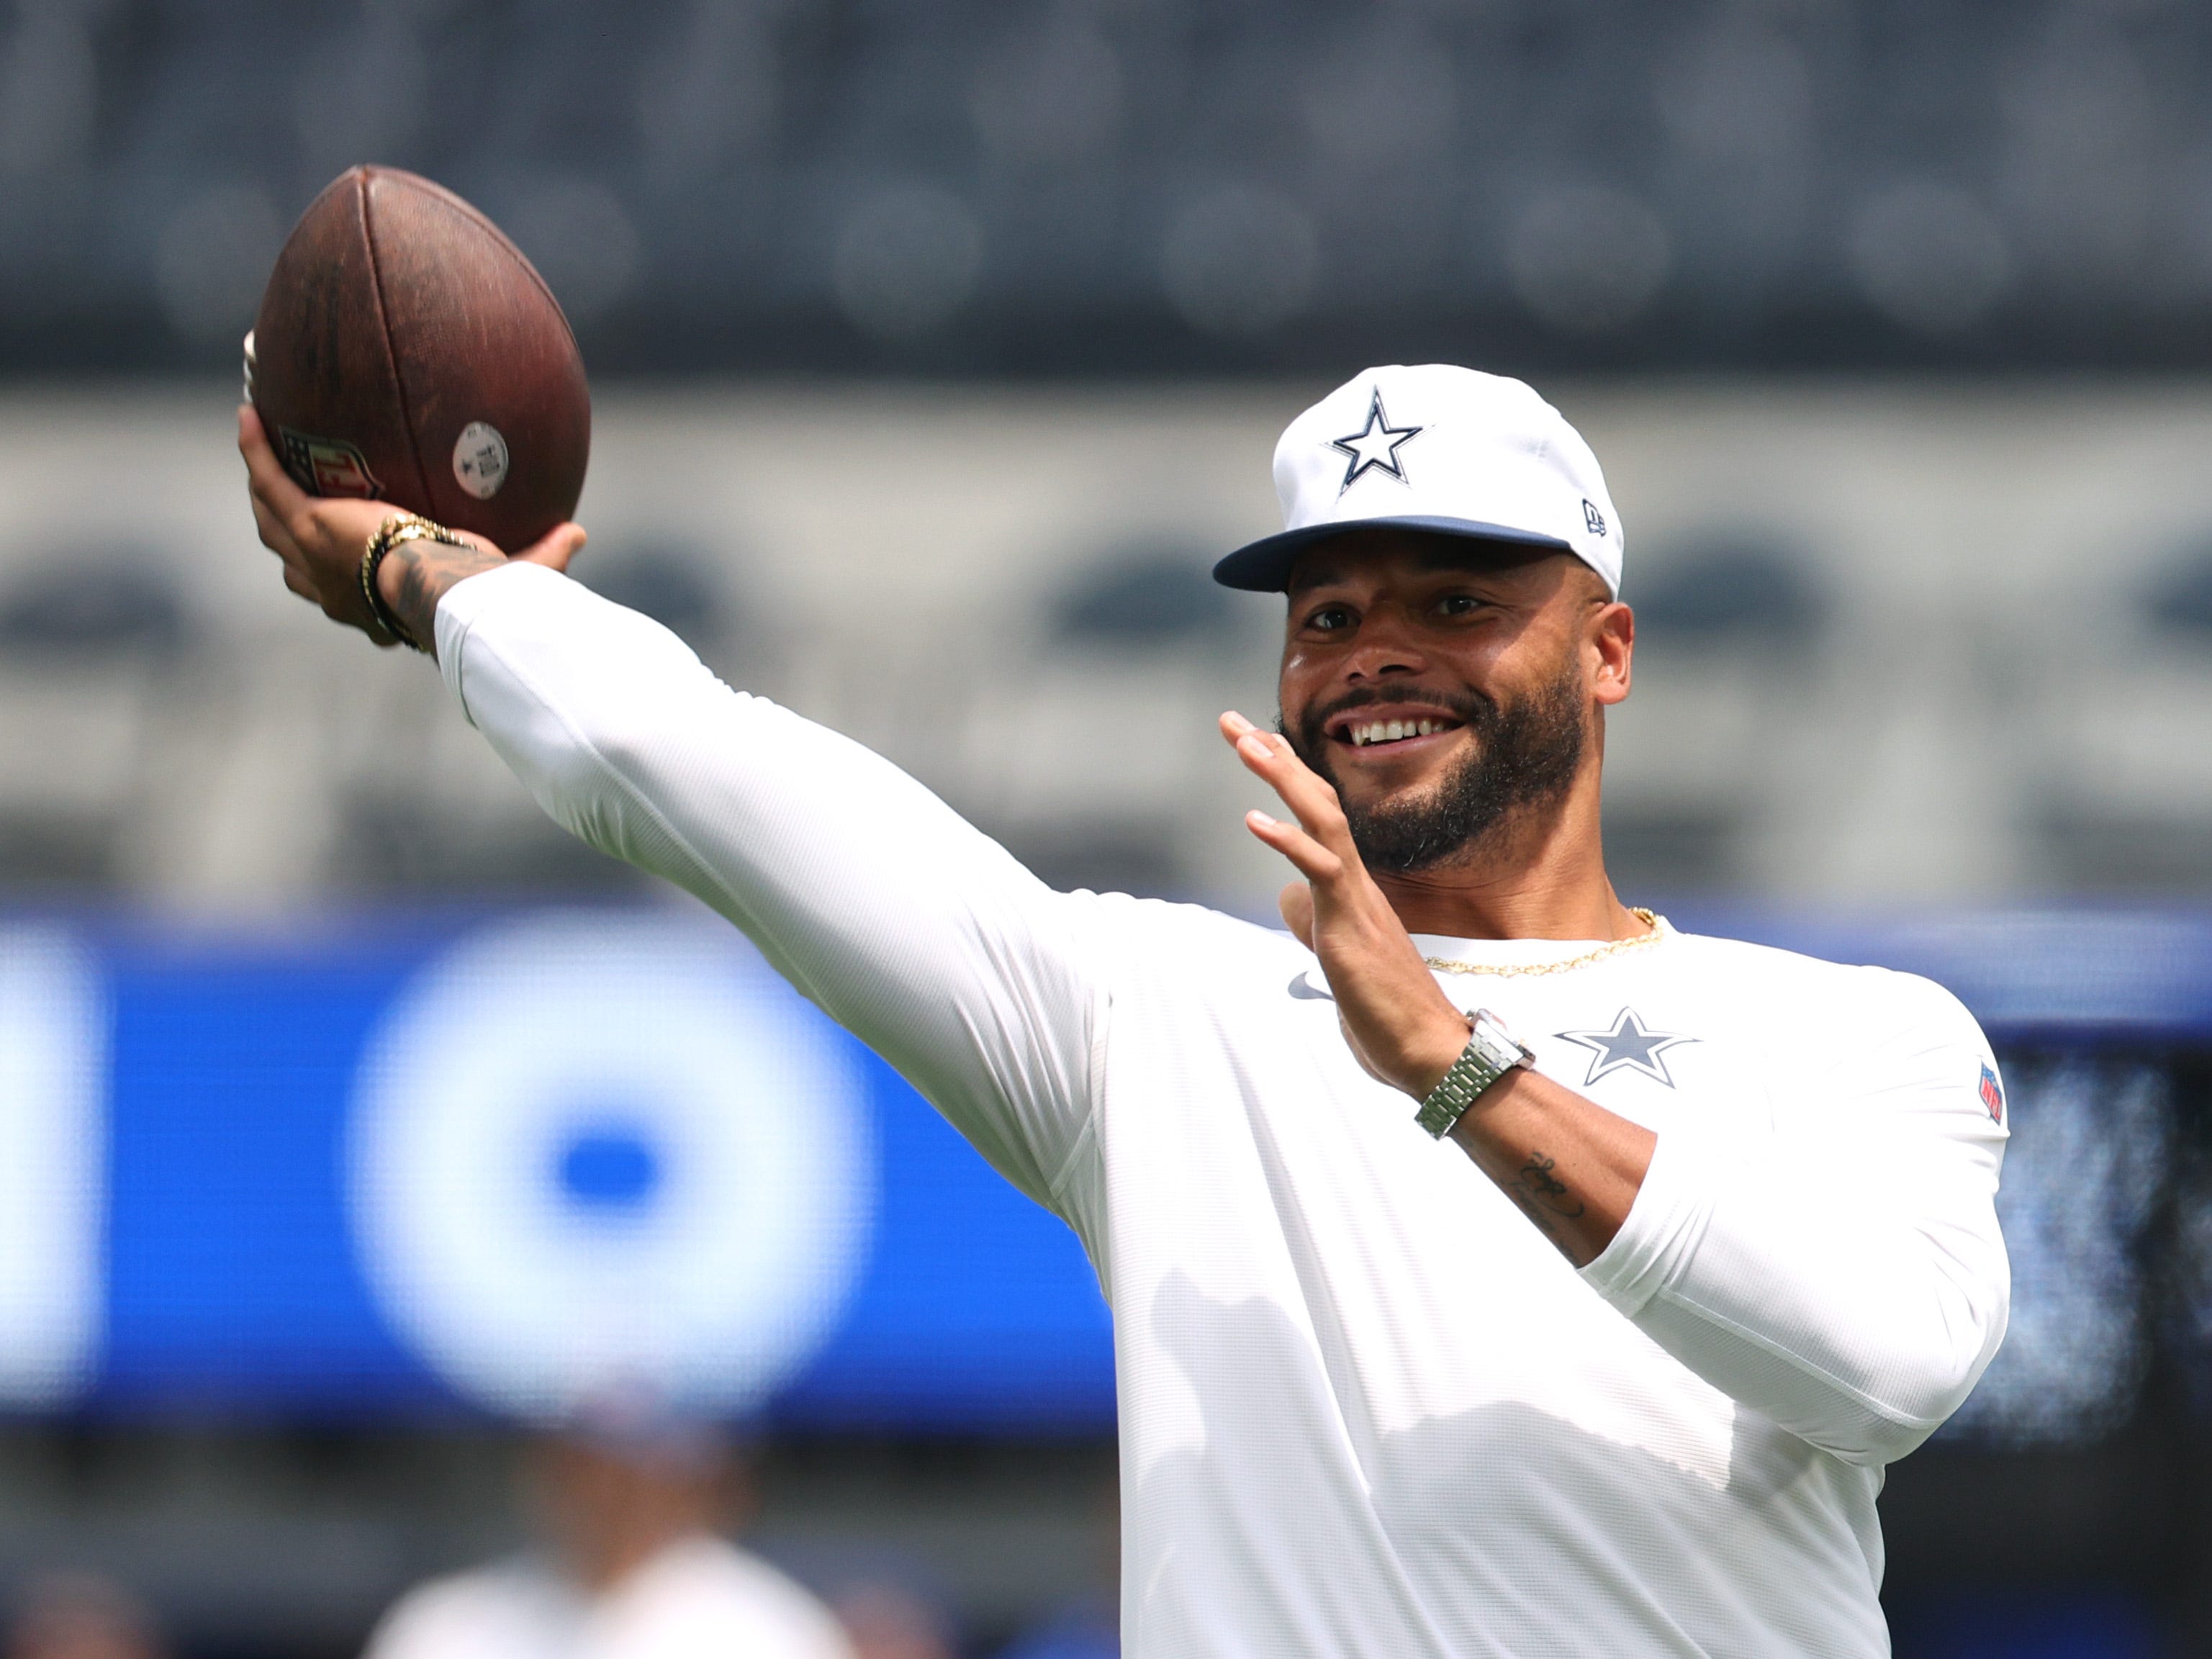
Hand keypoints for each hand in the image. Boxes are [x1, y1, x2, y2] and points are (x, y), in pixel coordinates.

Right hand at [239, 405, 585, 649]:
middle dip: (284, 536)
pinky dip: (257, 450)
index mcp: (374, 609)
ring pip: (270, 523)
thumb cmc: (473, 595)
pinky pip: (269, 480)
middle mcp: (334, 592)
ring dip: (262, 489)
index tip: (345, 564)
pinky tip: (251, 415)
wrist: (440, 588)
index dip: (338, 582)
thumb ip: (540, 555)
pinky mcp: (307, 524)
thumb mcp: (504, 574)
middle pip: (293, 564)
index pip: (345, 598)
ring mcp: (313, 558)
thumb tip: (579, 534)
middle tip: (281, 503)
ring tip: (259, 452)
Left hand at [1221, 711, 1473, 1098]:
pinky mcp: (1351, 925)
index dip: (1287, 775)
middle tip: (1233, 722)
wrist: (1428, 1051)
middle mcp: (1356, 882)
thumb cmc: (1387, 1011)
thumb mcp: (1337, 958)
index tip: (1257, 739)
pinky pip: (1321, 872)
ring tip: (1246, 742)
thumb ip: (1314, 924)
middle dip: (1273, 758)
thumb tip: (1289, 901)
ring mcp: (1356, 899)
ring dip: (1282, 778)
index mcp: (1352, 888)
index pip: (1317, 816)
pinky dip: (1287, 841)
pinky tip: (1253, 818)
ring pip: (1321, 820)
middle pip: (1315, 801)